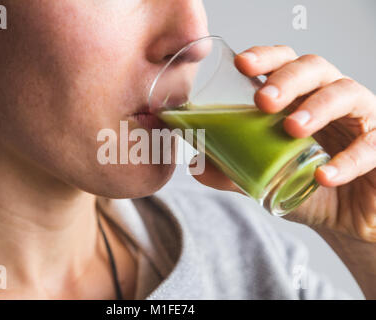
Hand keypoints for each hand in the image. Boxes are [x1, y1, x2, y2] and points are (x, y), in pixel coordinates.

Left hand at [190, 45, 375, 242]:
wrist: (342, 218)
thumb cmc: (303, 185)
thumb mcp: (264, 178)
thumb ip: (233, 171)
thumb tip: (195, 166)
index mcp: (299, 98)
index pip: (284, 63)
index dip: (266, 57)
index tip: (242, 64)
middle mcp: (329, 98)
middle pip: (313, 68)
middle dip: (287, 79)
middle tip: (263, 101)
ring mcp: (359, 117)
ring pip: (345, 92)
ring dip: (317, 108)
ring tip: (292, 128)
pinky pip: (372, 144)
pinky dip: (347, 160)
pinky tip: (323, 175)